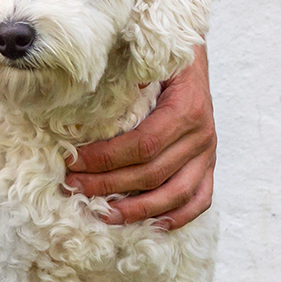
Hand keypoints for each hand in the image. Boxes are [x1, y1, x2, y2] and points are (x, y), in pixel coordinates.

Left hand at [65, 45, 215, 229]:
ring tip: (103, 215)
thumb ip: (127, 78)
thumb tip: (92, 91)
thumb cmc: (162, 59)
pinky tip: (152, 226)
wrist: (191, 55)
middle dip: (108, 185)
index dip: (105, 160)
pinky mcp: (208, 165)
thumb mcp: (147, 60)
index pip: (142, 146)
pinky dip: (177, 216)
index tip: (72, 163)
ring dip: (137, 210)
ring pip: (175, 194)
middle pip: (152, 173)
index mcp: (186, 109)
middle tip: (72, 187)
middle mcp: (201, 135)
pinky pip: (199, 199)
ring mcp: (207, 154)